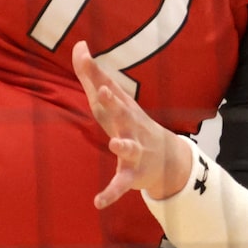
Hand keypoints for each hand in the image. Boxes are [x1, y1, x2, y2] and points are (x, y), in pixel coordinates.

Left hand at [74, 42, 191, 207]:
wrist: (168, 159)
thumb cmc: (132, 124)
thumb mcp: (114, 101)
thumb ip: (93, 74)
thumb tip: (78, 44)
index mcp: (124, 110)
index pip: (109, 90)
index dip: (97, 76)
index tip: (86, 56)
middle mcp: (132, 127)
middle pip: (123, 114)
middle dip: (115, 104)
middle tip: (104, 92)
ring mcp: (135, 151)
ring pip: (129, 147)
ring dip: (123, 145)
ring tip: (114, 142)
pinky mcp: (132, 174)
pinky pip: (121, 184)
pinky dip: (111, 193)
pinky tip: (98, 202)